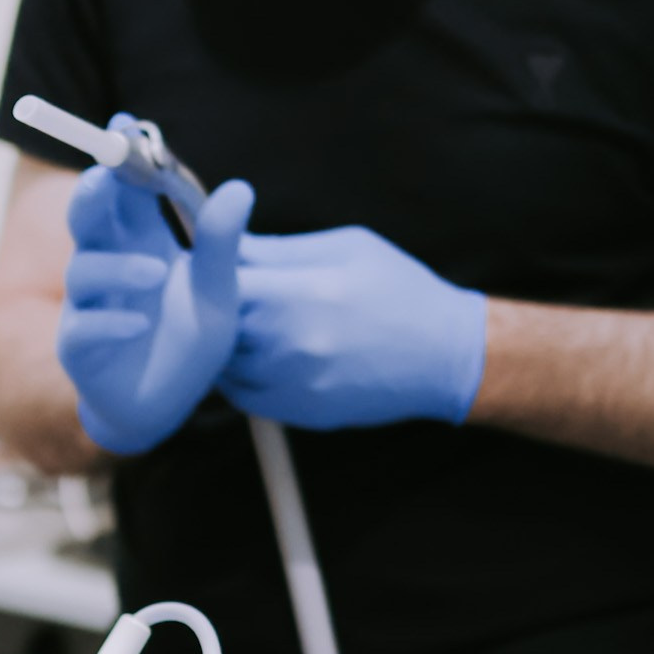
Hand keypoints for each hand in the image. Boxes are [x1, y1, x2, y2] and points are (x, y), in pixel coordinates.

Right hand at [59, 163, 256, 455]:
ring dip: (116, 267)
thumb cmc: (187, 343)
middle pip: (88, 219)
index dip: (123, 159)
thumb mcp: (218, 291)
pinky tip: (136, 325)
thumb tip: (241, 188)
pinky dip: (108, 323)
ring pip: (84, 271)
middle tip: (104, 175)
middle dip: (93, 195)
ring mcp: (90, 306)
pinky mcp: (82, 348)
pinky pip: (84, 329)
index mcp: (140, 243)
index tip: (127, 125)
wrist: (163, 407)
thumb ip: (223, 244)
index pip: (126, 191)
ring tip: (154, 273)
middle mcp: (109, 267)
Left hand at [222, 225, 488, 428]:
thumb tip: (224, 243)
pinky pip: (239, 393)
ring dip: (225, 343)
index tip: (213, 264)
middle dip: (214, 307)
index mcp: (307, 290)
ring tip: (255, 325)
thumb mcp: (346, 248)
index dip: (208, 270)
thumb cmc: (399, 290)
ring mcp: (293, 381)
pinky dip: (240, 374)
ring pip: (222, 362)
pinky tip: (266, 355)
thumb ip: (279, 250)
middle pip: (215, 324)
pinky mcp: (297, 411)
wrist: (445, 354)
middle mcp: (295, 341)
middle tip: (230, 296)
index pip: (221, 280)